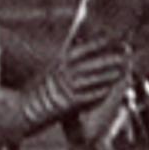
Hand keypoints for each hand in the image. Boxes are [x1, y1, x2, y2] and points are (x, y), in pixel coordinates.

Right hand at [14, 32, 133, 131]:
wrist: (25, 110)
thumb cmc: (39, 90)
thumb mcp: (50, 70)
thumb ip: (65, 60)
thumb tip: (77, 47)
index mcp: (58, 62)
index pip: (81, 50)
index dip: (97, 44)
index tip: (111, 39)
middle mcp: (61, 74)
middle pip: (90, 64)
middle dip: (108, 59)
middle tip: (123, 55)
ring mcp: (64, 89)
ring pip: (91, 80)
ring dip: (107, 75)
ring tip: (120, 72)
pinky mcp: (67, 104)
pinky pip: (87, 97)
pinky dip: (98, 92)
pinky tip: (109, 90)